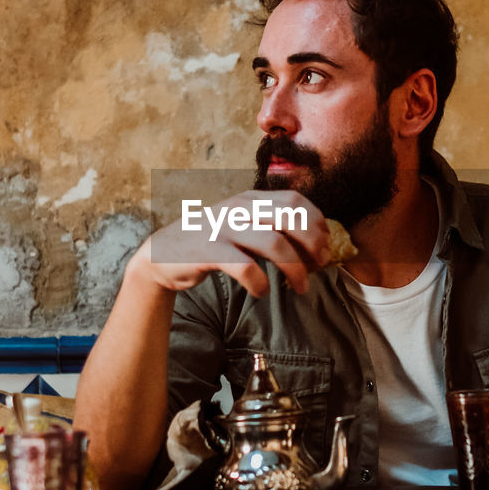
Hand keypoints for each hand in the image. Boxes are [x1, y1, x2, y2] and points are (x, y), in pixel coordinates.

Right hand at [133, 190, 332, 296]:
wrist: (162, 254)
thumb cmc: (212, 243)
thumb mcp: (241, 225)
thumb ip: (270, 227)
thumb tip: (315, 244)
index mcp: (250, 198)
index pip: (295, 200)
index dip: (317, 222)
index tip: (326, 245)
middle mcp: (239, 208)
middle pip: (291, 216)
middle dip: (313, 242)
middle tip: (319, 265)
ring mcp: (223, 227)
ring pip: (274, 243)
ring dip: (294, 269)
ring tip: (299, 286)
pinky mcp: (209, 251)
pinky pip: (245, 267)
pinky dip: (260, 282)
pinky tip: (262, 291)